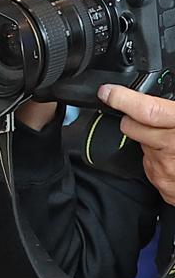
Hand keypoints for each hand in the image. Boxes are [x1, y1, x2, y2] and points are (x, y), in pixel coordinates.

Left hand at [99, 83, 174, 203]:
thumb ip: (174, 110)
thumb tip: (169, 98)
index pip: (148, 111)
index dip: (124, 99)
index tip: (109, 92)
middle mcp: (173, 148)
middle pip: (133, 127)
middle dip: (134, 119)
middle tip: (149, 117)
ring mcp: (166, 169)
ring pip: (143, 146)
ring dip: (152, 141)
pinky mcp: (163, 185)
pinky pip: (150, 165)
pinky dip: (159, 159)